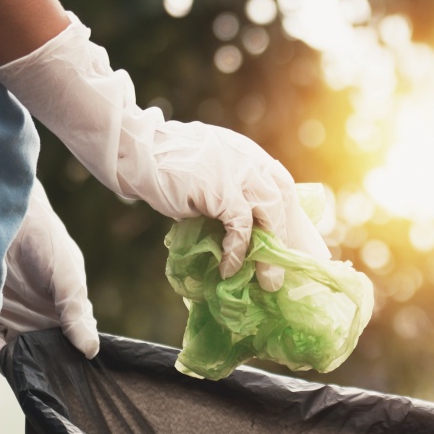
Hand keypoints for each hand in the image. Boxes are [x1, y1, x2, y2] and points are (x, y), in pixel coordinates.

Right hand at [0, 14, 329, 289]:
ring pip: (270, 213)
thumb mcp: (207, 175)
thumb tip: (239, 233)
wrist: (135, 151)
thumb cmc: (165, 167)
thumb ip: (227, 194)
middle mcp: (249, 160)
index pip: (282, 187)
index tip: (298, 246)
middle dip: (289, 238)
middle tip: (289, 271)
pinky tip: (229, 268)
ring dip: (269, 251)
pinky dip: (238, 250)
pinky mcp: (221, 188)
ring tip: (266, 282)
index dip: (292, 218)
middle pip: (283, 201)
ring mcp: (238, 171)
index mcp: (248, 155)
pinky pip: (240, 225)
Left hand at [0, 179, 98, 364]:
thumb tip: (91, 350)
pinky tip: (4, 356)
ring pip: (20, 354)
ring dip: (22, 365)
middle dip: (47, 369)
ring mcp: (15, 320)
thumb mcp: (68, 277)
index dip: (75, 362)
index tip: (74, 378)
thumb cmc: (47, 242)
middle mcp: (41, 319)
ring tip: (27, 373)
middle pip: (46, 354)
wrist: (4, 219)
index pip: (74, 344)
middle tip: (48, 382)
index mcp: (66, 311)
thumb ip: (76, 313)